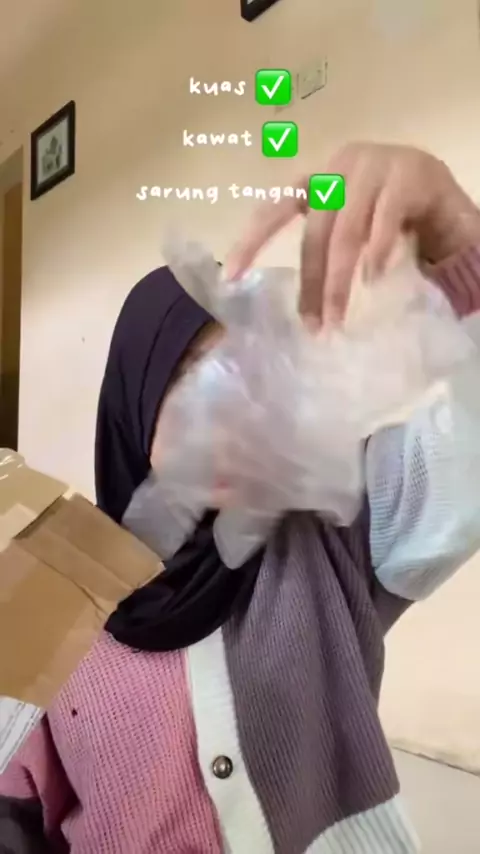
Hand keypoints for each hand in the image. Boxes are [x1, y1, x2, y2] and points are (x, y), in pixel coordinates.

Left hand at [225, 142, 479, 324]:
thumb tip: (300, 306)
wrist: (450, 200)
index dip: (252, 241)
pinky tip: (373, 279)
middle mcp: (342, 166)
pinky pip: (386, 218)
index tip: (232, 278)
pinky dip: (377, 251)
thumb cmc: (396, 220)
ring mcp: (377, 165)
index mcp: (321, 179)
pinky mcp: (411, 173)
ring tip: (336, 318)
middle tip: (312, 326)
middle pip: (316, 231)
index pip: (275, 208)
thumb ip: (324, 248)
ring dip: (338, 279)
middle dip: (311, 282)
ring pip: (346, 230)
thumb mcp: (353, 231)